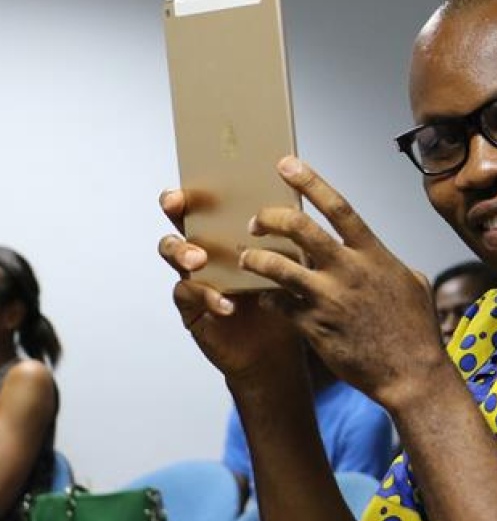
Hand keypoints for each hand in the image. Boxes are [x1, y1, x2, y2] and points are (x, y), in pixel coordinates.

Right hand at [158, 190, 302, 382]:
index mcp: (232, 233)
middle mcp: (208, 249)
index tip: (199, 172)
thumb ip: (289, 236)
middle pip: (181, 219)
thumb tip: (298, 200)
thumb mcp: (295, 264)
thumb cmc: (286, 300)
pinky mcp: (191, 306)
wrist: (280, 347)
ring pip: (173, 253)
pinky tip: (227, 304)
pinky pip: (188, 295)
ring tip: (199, 258)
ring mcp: (195, 276)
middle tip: (176, 202)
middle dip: (174, 207)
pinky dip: (207, 296)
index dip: (199, 184)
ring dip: (183, 251)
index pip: (211, 202)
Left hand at [240, 156, 450, 402]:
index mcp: (374, 255)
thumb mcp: (413, 283)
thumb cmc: (416, 331)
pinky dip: (266, 296)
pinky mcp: (313, 327)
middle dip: (270, 217)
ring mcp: (329, 299)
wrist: (411, 375)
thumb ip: (388, 262)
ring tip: (247, 257)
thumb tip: (378, 253)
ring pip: (277, 265)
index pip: (338, 207)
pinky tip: (265, 297)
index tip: (286, 164)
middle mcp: (349, 271)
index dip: (310, 181)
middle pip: (299, 228)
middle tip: (256, 220)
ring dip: (255, 257)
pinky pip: (277, 303)